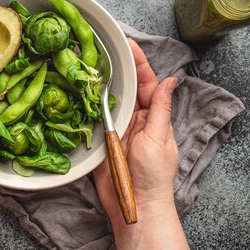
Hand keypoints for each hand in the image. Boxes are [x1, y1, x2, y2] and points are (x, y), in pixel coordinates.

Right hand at [93, 38, 178, 224]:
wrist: (134, 206)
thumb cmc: (153, 175)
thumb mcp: (159, 137)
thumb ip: (160, 108)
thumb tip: (171, 80)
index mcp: (153, 116)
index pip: (146, 82)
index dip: (138, 63)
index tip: (128, 43)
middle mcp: (134, 119)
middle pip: (125, 87)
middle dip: (116, 66)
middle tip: (101, 45)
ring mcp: (116, 129)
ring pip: (107, 100)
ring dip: (99, 82)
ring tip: (87, 60)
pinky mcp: (100, 141)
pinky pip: (92, 119)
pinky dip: (86, 105)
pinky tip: (77, 89)